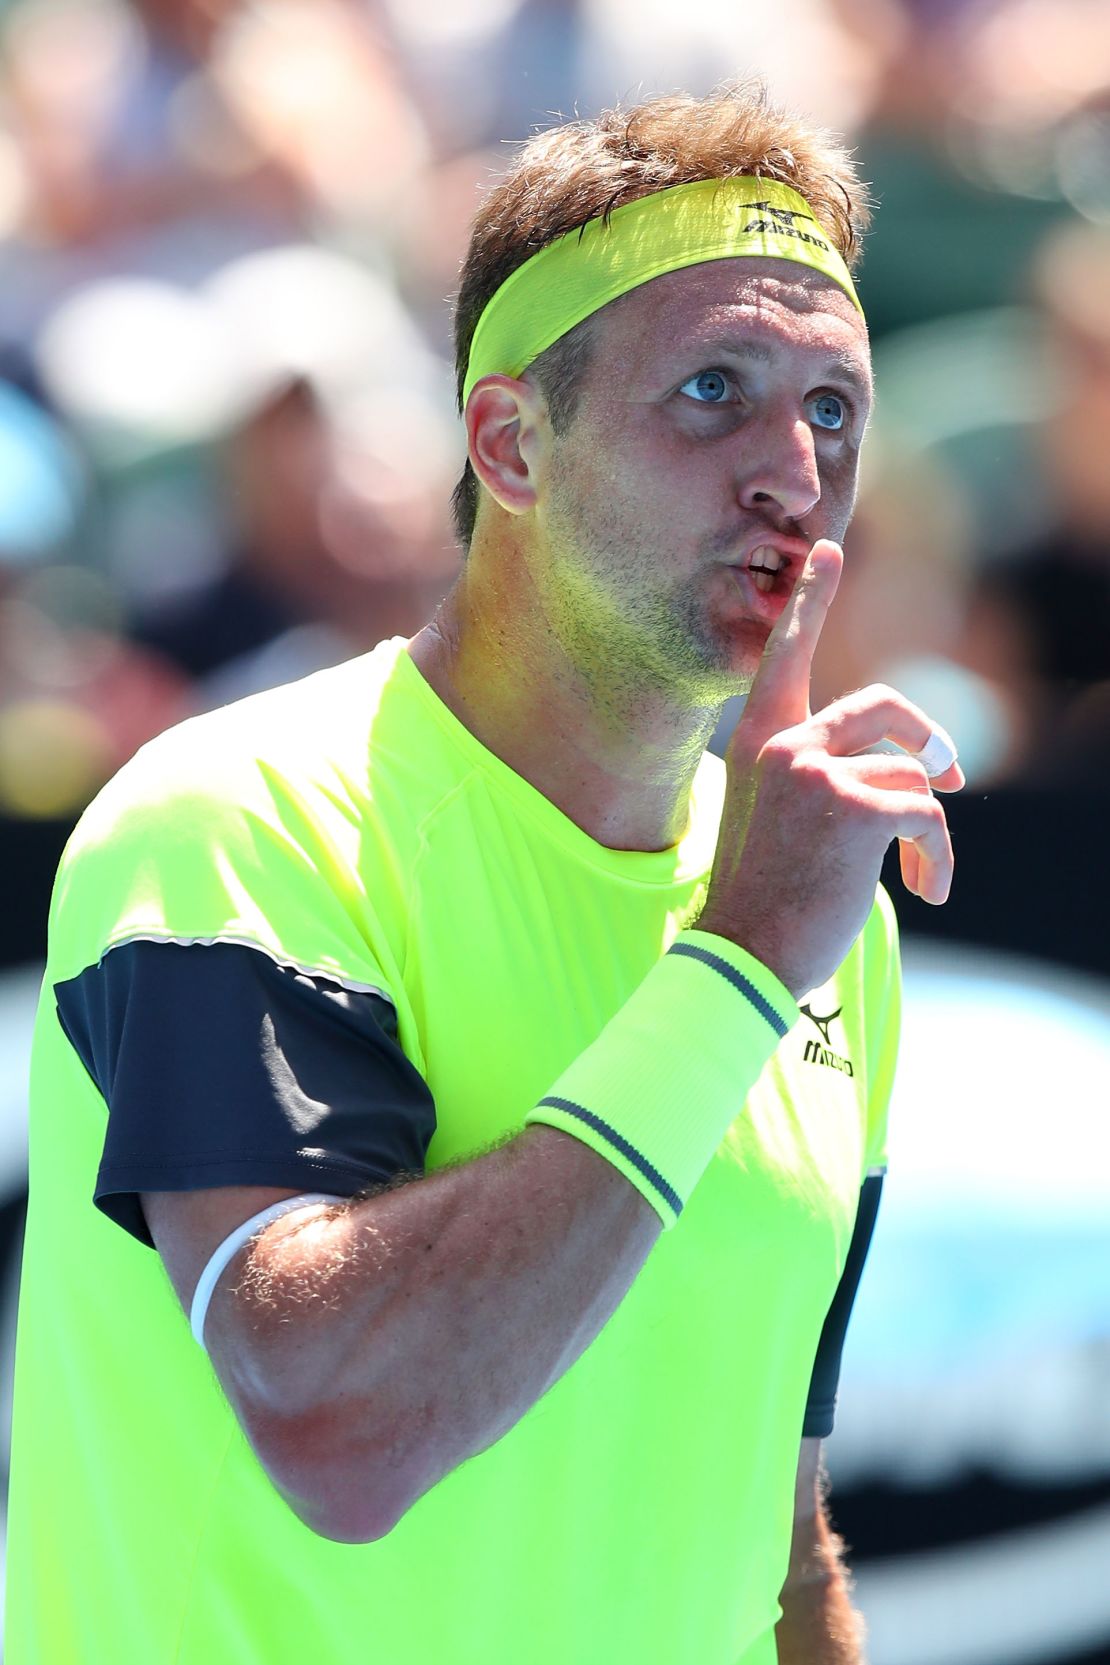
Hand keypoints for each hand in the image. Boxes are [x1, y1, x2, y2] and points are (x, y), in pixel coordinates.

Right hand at [698, 540, 964, 997]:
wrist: (745, 953)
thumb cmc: (763, 897)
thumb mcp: (780, 818)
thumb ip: (820, 777)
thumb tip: (916, 768)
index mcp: (758, 741)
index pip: (787, 654)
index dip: (811, 601)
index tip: (829, 549)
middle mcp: (783, 743)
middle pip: (883, 709)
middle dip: (927, 740)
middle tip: (952, 775)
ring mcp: (816, 772)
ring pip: (912, 773)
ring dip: (927, 827)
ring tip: (920, 872)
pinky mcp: (853, 808)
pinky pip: (928, 814)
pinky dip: (938, 855)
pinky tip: (928, 890)